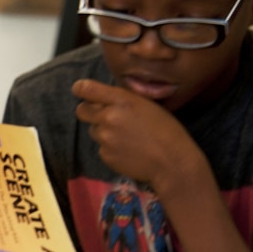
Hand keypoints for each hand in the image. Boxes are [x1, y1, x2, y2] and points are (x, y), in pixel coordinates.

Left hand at [72, 79, 207, 193]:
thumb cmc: (167, 130)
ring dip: (103, 131)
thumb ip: (123, 100)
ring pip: (93, 130)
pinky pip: (101, 147)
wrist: (171, 162)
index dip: (81, 89)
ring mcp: (104, 138)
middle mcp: (108, 117)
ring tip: (126, 137)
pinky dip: (110, 148)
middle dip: (89, 112)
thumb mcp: (147, 105)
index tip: (81, 91)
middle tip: (105, 116)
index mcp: (121, 100)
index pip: (86, 89)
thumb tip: (104, 98)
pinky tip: (128, 150)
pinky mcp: (105, 155)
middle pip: (81, 110)